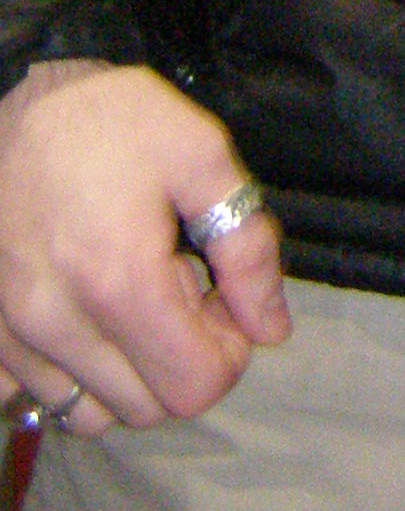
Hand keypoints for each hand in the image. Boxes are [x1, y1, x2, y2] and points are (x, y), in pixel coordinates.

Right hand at [0, 61, 289, 432]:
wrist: (8, 97)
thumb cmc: (109, 118)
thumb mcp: (201, 154)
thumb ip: (248, 246)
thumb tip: (272, 328)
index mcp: (120, 282)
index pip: (194, 387)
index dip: (229, 350)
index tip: (222, 295)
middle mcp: (58, 327)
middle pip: (147, 408)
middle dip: (183, 358)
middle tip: (182, 286)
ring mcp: (12, 338)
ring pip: (90, 413)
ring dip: (129, 374)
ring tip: (133, 299)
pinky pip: (33, 397)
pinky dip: (71, 377)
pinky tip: (84, 318)